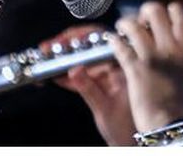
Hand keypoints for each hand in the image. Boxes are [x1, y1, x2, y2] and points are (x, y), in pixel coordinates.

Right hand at [43, 25, 136, 145]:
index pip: (101, 41)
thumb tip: (74, 70)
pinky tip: (55, 75)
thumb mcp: (105, 109)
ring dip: (65, 58)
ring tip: (48, 59)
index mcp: (125, 66)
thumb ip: (89, 89)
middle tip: (49, 47)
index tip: (63, 41)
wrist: (134, 144)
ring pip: (85, 59)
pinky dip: (69, 74)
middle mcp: (119, 66)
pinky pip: (85, 73)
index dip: (80, 38)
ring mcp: (111, 74)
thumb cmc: (129, 129)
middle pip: (90, 46)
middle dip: (68, 45)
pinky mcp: (103, 84)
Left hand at [110, 1, 182, 132]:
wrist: (170, 124)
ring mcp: (151, 57)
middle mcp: (169, 48)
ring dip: (125, 24)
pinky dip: (113, 40)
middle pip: (154, 10)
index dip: (168, 10)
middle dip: (144, 12)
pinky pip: (120, 45)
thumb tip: (182, 42)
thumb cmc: (180, 104)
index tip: (161, 16)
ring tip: (122, 28)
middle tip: (140, 21)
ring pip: (133, 25)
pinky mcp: (134, 68)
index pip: (178, 13)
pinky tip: (112, 41)